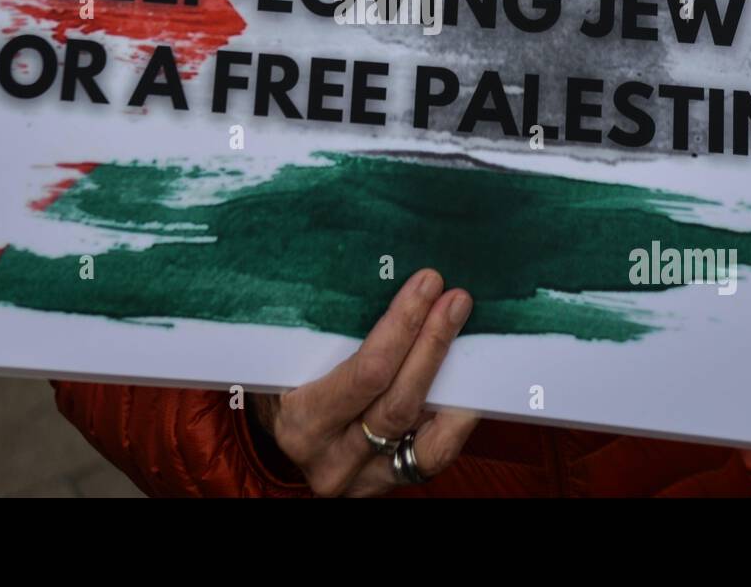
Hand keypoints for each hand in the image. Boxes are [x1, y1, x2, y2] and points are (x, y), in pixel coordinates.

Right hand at [249, 268, 476, 496]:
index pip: (366, 374)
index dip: (402, 327)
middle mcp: (331, 459)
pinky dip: (456, 418)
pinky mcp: (389, 481)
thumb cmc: (281, 380)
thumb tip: (383, 268)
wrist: (282, 435)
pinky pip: (433, 455)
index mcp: (300, 421)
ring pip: (423, 433)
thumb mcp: (285, 356)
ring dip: (450, 377)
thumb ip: (321, 329)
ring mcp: (364, 478)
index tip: (426, 285)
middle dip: (432, 343)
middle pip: (398, 400)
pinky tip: (469, 381)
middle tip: (455, 299)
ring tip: (467, 332)